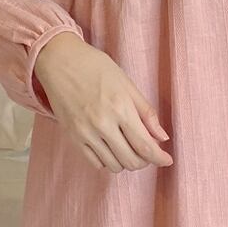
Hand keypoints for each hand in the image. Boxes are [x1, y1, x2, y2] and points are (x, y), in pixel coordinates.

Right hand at [33, 32, 172, 172]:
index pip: (145, 146)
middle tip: (147, 151)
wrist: (60, 61)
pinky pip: (95, 163)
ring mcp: (85, 133)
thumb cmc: (96, 67)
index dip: (159, 158)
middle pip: (131, 160)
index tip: (167, 160)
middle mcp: (103, 124)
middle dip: (144, 161)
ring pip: (114, 166)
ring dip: (126, 161)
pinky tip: (110, 148)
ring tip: (128, 148)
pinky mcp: (72, 137)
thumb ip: (146, 113)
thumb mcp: (127, 84)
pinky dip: (107, 161)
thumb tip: (162, 137)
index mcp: (120, 108)